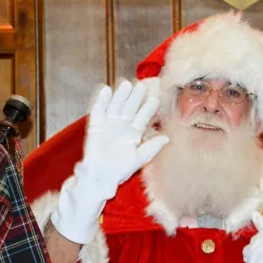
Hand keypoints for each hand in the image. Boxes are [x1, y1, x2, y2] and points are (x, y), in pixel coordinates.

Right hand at [51, 81, 168, 243]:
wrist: (99, 177)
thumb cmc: (119, 171)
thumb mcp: (138, 159)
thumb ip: (152, 148)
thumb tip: (167, 138)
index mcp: (133, 134)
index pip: (143, 118)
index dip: (148, 108)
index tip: (156, 99)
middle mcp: (122, 127)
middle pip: (129, 108)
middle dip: (135, 97)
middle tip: (142, 85)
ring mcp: (108, 125)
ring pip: (116, 106)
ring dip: (121, 95)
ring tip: (126, 84)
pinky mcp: (96, 126)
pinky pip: (99, 111)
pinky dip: (102, 100)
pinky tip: (107, 90)